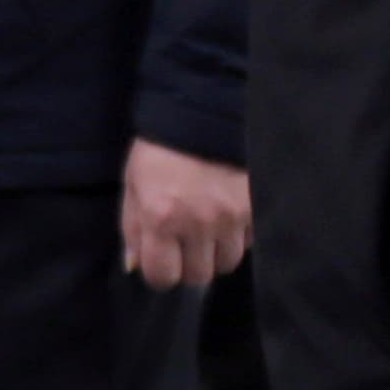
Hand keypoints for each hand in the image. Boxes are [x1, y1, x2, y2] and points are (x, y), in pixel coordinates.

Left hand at [120, 139, 250, 289]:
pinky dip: (238, 236)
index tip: (162, 261)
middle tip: (185, 245)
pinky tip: (227, 216)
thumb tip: (135, 266)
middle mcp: (198, 223)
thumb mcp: (133, 185)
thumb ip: (133, 228)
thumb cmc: (159, 150)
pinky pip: (250, 241)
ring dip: (216, 253)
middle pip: (199, 276)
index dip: (160, 273)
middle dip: (189, 265)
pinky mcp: (256, 207)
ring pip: (228, 263)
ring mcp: (232, 217)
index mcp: (161, 217)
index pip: (163, 276)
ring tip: (208, 230)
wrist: (203, 113)